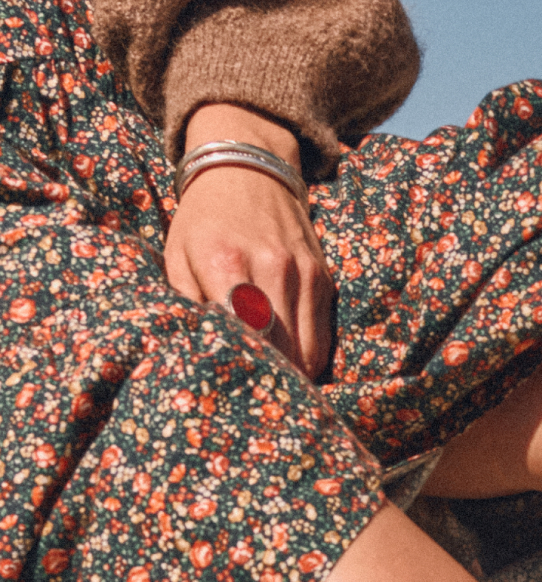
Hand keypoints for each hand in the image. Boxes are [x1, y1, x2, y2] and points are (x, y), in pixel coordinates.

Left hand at [163, 104, 333, 379]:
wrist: (247, 168)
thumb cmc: (203, 220)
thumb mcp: (177, 256)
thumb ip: (186, 306)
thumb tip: (196, 357)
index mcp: (225, 264)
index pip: (242, 340)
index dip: (242, 376)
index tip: (235, 400)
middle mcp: (270, 269)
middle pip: (280, 354)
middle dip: (271, 387)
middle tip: (257, 413)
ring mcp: (302, 275)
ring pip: (307, 354)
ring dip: (293, 380)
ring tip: (277, 396)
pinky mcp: (323, 280)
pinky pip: (321, 339)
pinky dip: (308, 360)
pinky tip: (293, 370)